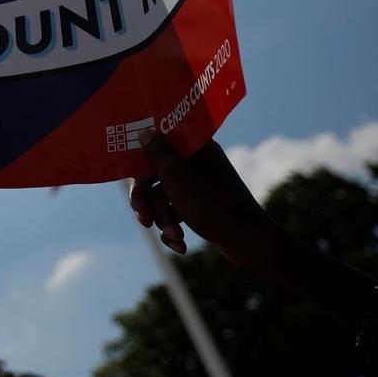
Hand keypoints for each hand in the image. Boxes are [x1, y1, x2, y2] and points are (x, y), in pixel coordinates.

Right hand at [128, 135, 279, 268]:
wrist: (247, 239)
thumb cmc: (208, 203)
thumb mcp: (175, 174)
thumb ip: (156, 152)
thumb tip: (145, 131)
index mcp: (192, 147)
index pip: (156, 147)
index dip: (140, 164)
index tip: (130, 176)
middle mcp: (196, 163)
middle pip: (154, 178)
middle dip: (148, 203)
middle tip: (145, 220)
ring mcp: (198, 186)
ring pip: (163, 200)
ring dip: (164, 220)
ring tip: (177, 236)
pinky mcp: (201, 207)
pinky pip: (176, 214)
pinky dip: (174, 230)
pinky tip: (180, 246)